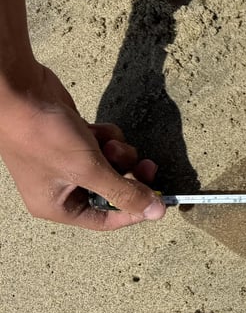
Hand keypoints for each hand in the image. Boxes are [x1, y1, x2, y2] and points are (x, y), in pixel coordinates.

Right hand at [0, 62, 166, 229]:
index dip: (133, 211)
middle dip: (128, 176)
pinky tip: (98, 128)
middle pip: (112, 191)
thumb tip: (155, 213)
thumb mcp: (89, 169)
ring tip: (111, 143)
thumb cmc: (45, 136)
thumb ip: (124, 192)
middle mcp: (62, 187)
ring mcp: (69, 162)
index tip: (158, 200)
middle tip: (147, 165)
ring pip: (113, 166)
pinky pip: (106, 146)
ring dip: (119, 154)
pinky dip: (109, 138)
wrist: (20, 92)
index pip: (104, 220)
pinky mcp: (76, 140)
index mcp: (57, 205)